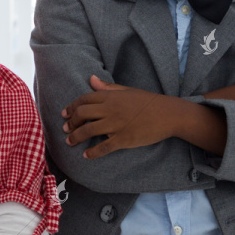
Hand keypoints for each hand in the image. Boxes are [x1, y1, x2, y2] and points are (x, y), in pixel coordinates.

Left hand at [61, 76, 175, 158]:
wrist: (169, 114)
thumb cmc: (148, 101)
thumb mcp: (127, 90)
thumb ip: (107, 87)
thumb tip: (90, 79)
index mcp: (111, 96)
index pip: (84, 100)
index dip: (71, 107)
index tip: (65, 114)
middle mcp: (110, 110)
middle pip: (82, 115)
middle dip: (71, 123)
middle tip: (66, 129)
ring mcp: (117, 125)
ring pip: (89, 131)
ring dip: (76, 137)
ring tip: (70, 142)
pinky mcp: (124, 139)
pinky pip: (104, 147)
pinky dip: (93, 152)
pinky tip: (86, 155)